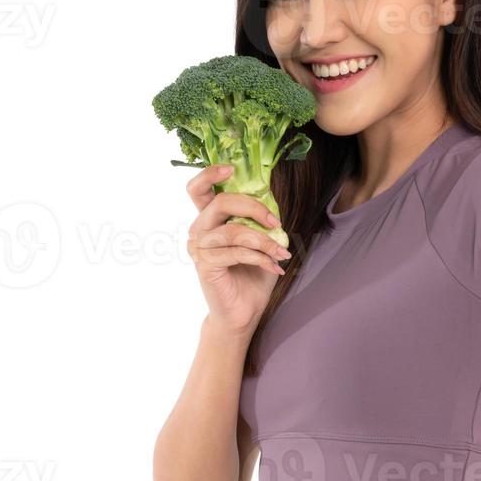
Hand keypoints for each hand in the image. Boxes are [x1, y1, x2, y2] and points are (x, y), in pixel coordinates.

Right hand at [185, 163, 292, 333]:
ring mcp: (199, 248)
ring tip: (282, 252)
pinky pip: (236, 252)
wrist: (244, 312)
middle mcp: (199, 230)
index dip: (210, 173)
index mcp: (209, 219)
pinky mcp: (205, 265)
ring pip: (233, 230)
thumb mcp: (262, 240)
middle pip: (220, 202)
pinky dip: (261, 257)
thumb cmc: (252, 275)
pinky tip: (275, 266)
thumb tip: (272, 194)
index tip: (231, 168)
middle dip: (253, 207)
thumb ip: (260, 218)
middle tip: (276, 221)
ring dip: (264, 240)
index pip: (198, 189)